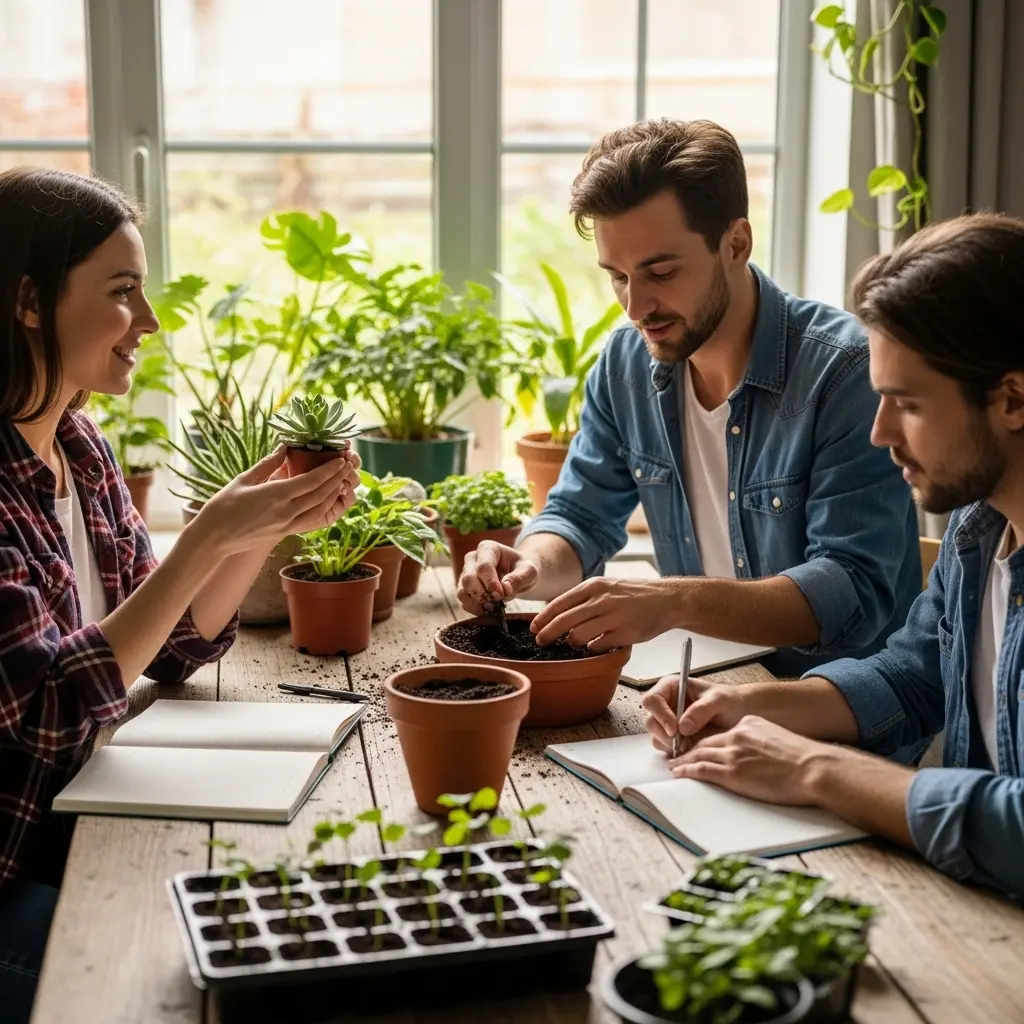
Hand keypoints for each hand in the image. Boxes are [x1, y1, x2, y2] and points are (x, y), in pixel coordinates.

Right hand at [196, 446, 354, 555]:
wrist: (214, 538)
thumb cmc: (223, 506)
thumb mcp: (244, 479)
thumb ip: (268, 464)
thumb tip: (285, 446)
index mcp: (275, 495)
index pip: (311, 481)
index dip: (329, 470)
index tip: (341, 459)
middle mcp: (285, 512)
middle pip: (320, 494)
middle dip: (337, 479)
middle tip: (349, 466)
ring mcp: (287, 525)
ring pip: (319, 510)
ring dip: (333, 495)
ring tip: (343, 481)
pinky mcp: (285, 534)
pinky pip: (311, 521)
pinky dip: (323, 509)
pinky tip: (328, 500)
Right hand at [457, 541, 538, 614]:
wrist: (519, 576)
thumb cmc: (523, 570)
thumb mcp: (529, 572)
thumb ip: (519, 579)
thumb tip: (505, 590)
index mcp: (488, 548)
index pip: (484, 567)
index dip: (491, 583)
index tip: (501, 595)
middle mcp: (472, 558)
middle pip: (469, 578)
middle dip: (482, 595)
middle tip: (496, 605)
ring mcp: (466, 573)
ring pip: (462, 590)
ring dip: (476, 604)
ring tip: (492, 609)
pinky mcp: (464, 588)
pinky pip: (463, 600)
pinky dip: (473, 608)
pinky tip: (487, 611)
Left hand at [531, 577, 679, 650]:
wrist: (667, 599)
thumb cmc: (634, 594)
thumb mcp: (607, 586)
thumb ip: (584, 597)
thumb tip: (557, 613)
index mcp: (594, 586)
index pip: (559, 603)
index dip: (543, 617)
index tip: (534, 627)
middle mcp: (602, 600)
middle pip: (563, 621)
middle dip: (547, 633)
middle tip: (540, 641)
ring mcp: (614, 617)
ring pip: (578, 636)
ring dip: (571, 642)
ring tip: (574, 643)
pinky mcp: (625, 634)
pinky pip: (598, 646)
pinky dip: (593, 648)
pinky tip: (596, 645)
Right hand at [641, 676, 746, 752]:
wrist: (741, 714)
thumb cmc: (730, 701)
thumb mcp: (719, 700)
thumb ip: (701, 710)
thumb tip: (682, 727)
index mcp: (672, 688)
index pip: (652, 699)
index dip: (660, 714)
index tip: (674, 728)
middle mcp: (666, 704)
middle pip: (651, 720)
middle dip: (664, 733)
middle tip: (682, 742)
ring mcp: (669, 722)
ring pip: (656, 736)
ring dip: (669, 744)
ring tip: (690, 744)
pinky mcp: (674, 738)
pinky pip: (665, 747)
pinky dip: (675, 751)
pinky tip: (691, 748)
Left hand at [669, 715, 826, 805]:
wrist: (813, 768)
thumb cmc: (804, 759)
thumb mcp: (778, 738)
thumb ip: (761, 741)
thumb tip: (756, 753)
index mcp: (749, 724)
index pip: (721, 733)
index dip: (705, 740)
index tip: (696, 745)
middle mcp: (737, 735)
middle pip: (705, 741)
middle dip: (688, 748)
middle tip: (677, 754)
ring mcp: (733, 754)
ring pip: (699, 754)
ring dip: (683, 760)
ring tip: (673, 766)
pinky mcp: (732, 772)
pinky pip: (701, 770)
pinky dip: (687, 770)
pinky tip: (679, 773)